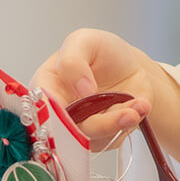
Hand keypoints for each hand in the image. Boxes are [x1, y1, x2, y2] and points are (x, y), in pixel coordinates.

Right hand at [30, 28, 179, 159]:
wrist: (130, 68)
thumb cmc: (102, 53)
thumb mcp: (85, 41)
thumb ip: (73, 60)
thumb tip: (81, 90)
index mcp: (45, 87)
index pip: (40, 109)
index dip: (56, 115)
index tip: (84, 105)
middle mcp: (57, 113)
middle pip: (67, 132)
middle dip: (99, 124)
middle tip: (127, 113)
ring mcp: (78, 128)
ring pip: (91, 140)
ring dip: (119, 124)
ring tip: (139, 105)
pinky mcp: (99, 138)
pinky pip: (110, 140)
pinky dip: (129, 124)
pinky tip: (139, 107)